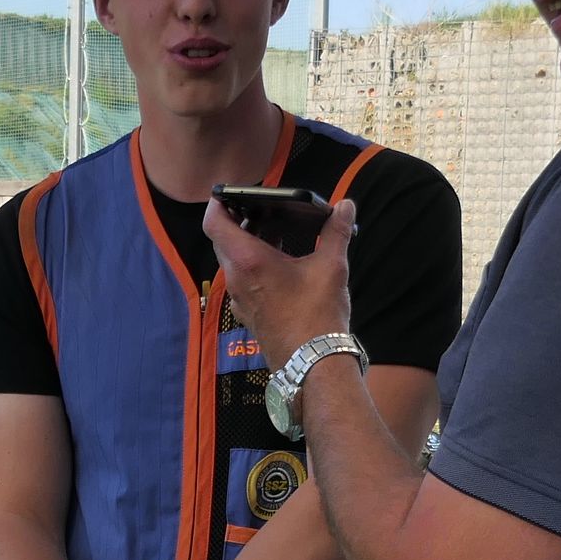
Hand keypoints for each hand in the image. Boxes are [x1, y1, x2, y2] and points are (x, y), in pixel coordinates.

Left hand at [202, 195, 355, 371]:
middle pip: (222, 242)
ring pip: (232, 264)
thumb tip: (346, 205)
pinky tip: (279, 268)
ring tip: (273, 236)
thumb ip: (336, 232)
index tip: (226, 194)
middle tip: (258, 211)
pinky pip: (242, 283)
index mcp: (249, 261)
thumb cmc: (318, 316)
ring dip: (245, 246)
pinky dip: (252, 268)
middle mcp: (237, 279)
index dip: (217, 204)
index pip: (214, 224)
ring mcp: (240, 300)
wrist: (314, 365)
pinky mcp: (248, 316)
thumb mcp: (331, 266)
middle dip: (236, 223)